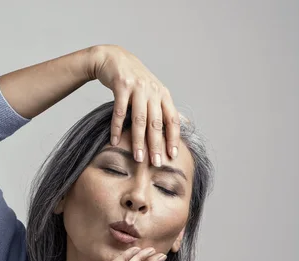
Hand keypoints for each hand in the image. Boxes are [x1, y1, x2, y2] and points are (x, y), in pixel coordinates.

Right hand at [85, 44, 180, 165]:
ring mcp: (137, 87)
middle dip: (157, 145)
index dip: (173, 138)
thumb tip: (185, 124)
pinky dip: (117, 128)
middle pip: (156, 123)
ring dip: (138, 141)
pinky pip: (119, 112)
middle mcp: (153, 90)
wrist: (113, 58)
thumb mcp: (154, 90)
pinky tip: (115, 141)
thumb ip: (166, 108)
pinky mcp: (121, 86)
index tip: (173, 156)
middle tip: (156, 163)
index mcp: (163, 94)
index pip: (172, 119)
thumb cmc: (135, 80)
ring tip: (138, 158)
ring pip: (139, 120)